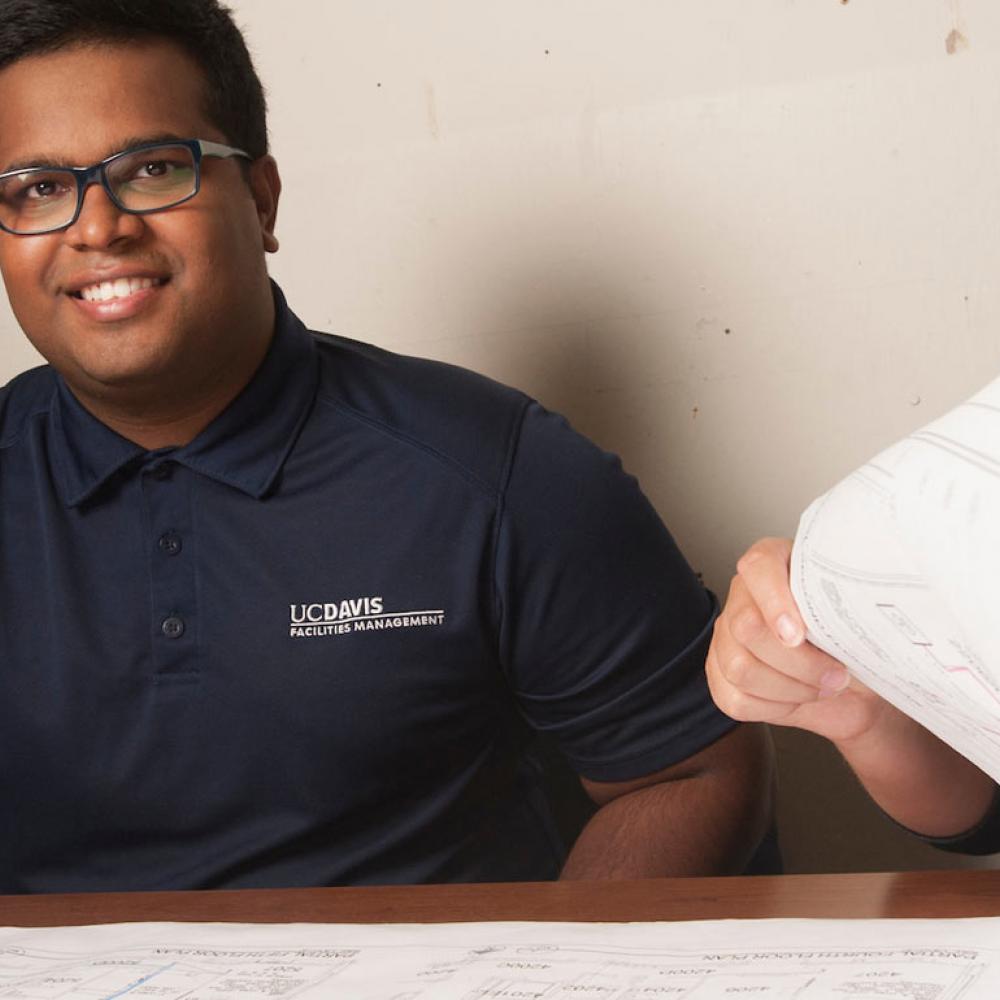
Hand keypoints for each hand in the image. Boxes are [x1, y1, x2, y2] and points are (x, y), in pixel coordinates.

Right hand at [707, 537, 886, 745]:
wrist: (856, 687)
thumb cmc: (855, 643)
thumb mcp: (859, 616)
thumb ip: (846, 605)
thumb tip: (845, 619)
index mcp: (776, 564)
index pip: (758, 567)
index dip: (775, 602)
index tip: (800, 634)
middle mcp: (744, 596)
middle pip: (747, 627)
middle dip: (799, 662)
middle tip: (835, 672)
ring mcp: (727, 636)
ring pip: (740, 668)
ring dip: (791, 689)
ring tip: (820, 686)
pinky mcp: (721, 674)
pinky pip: (735, 698)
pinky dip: (774, 707)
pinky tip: (795, 697)